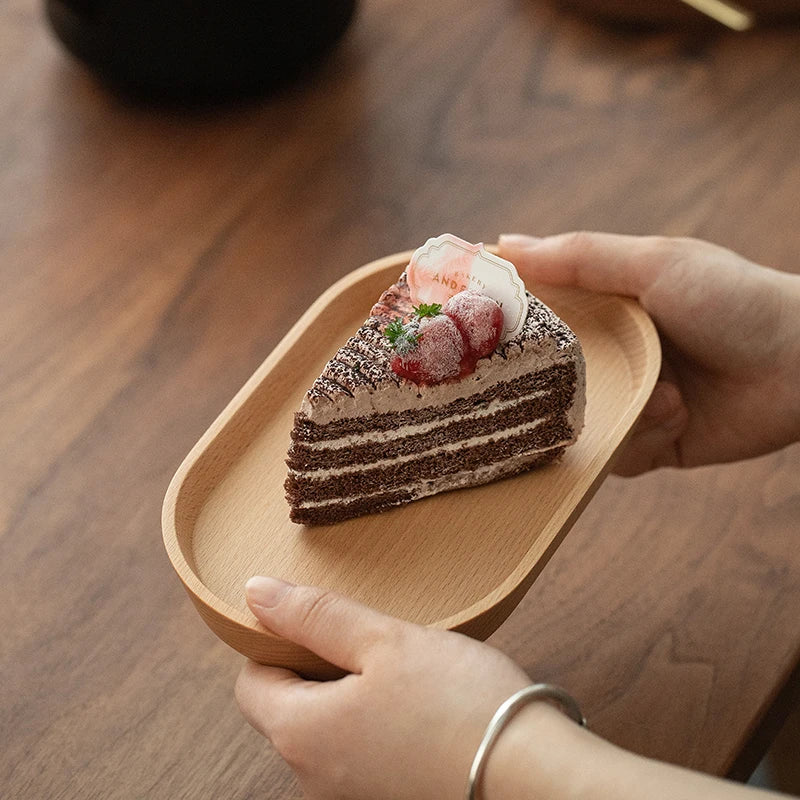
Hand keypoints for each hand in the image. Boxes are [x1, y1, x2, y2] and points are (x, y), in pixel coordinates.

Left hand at [234, 576, 532, 799]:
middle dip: (318, 670)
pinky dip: (375, 728)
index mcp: (301, 735)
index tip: (321, 624)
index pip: (252, 684)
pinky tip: (418, 710)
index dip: (277, 645)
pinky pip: (359, 757)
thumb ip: (316, 616)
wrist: (532, 777)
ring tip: (402, 675)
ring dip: (350, 698)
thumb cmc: (458, 704)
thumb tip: (255, 592)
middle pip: (288, 710)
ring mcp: (348, 799)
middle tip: (372, 643)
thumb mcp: (384, 641)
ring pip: (327, 733)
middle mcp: (312, 780)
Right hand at [499, 232, 799, 474]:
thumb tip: (502, 243)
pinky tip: (680, 412)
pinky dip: (644, 436)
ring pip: (575, 422)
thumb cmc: (735, 300)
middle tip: (530, 383)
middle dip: (541, 382)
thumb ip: (579, 257)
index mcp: (604, 306)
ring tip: (666, 393)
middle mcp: (610, 353)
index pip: (535, 310)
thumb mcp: (655, 264)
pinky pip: (616, 454)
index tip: (459, 322)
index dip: (499, 317)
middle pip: (544, 375)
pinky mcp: (650, 441)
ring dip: (618, 409)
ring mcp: (628, 399)